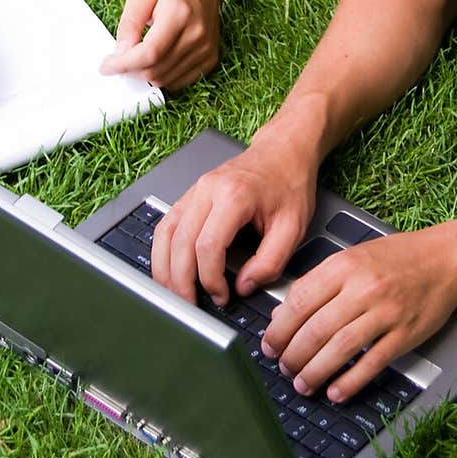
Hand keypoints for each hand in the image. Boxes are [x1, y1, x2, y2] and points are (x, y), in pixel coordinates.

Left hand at [100, 0, 220, 89]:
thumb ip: (128, 24)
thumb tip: (121, 53)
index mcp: (179, 14)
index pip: (150, 52)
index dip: (124, 64)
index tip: (106, 66)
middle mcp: (196, 35)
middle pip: (155, 70)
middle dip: (131, 70)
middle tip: (120, 59)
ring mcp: (205, 50)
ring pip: (164, 80)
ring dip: (144, 75)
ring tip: (138, 58)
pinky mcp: (209, 60)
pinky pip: (178, 83)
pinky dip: (161, 77)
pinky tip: (156, 62)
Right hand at [150, 133, 317, 306]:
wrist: (283, 151)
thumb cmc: (289, 183)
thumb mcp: (293, 227)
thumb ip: (270, 261)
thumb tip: (244, 286)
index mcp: (234, 196)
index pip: (208, 246)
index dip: (210, 279)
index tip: (222, 295)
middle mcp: (208, 190)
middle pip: (180, 243)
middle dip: (182, 281)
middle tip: (191, 305)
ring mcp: (195, 190)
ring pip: (165, 233)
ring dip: (164, 268)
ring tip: (174, 294)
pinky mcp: (191, 194)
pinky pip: (167, 224)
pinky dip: (163, 250)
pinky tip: (168, 269)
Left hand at [261, 225, 456, 403]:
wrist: (446, 260)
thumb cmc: (397, 258)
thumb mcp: (353, 257)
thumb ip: (319, 282)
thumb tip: (284, 314)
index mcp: (345, 266)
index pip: (300, 301)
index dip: (279, 329)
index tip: (270, 345)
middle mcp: (364, 288)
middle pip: (316, 330)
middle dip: (293, 356)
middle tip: (284, 368)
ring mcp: (386, 313)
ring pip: (340, 349)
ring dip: (315, 372)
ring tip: (303, 384)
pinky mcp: (405, 334)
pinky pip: (372, 363)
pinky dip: (350, 382)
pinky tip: (335, 391)